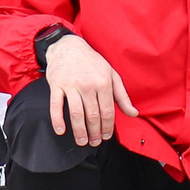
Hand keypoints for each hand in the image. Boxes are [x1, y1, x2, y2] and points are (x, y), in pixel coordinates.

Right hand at [44, 31, 138, 146]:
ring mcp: (71, 85)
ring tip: (82, 141)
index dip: (108, 127)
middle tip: (95, 142)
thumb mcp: (112, 75)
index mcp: (104, 82)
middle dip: (94, 133)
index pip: (107, 111)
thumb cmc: (92, 62)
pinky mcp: (56, 85)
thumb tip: (133, 114)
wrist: (68, 46)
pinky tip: (61, 131)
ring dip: (79, 131)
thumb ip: (122, 96)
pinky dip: (57, 120)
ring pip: (76, 114)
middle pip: (92, 115)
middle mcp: (88, 85)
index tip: (106, 136)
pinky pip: (55, 106)